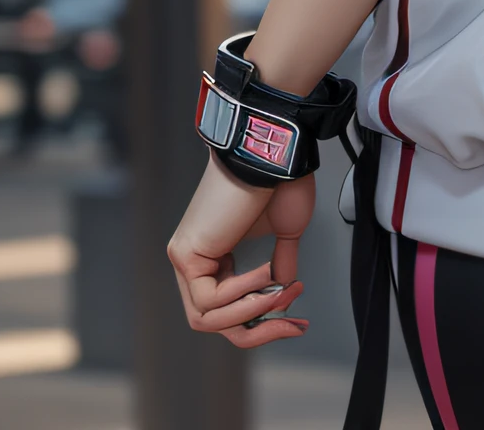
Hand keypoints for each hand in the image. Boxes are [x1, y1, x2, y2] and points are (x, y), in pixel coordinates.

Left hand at [166, 155, 317, 347]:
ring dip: (253, 311)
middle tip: (293, 323)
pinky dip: (243, 293)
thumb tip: (282, 301)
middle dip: (258, 329)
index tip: (297, 324)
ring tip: (282, 291)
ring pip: (207, 318)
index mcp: (214, 255)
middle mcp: (194, 260)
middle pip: (214, 322)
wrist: (272, 154)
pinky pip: (209, 299)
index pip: (227, 311)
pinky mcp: (185, 254)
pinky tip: (266, 274)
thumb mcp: (284, 234)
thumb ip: (277, 269)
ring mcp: (185, 258)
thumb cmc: (279, 182)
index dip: (263, 325)